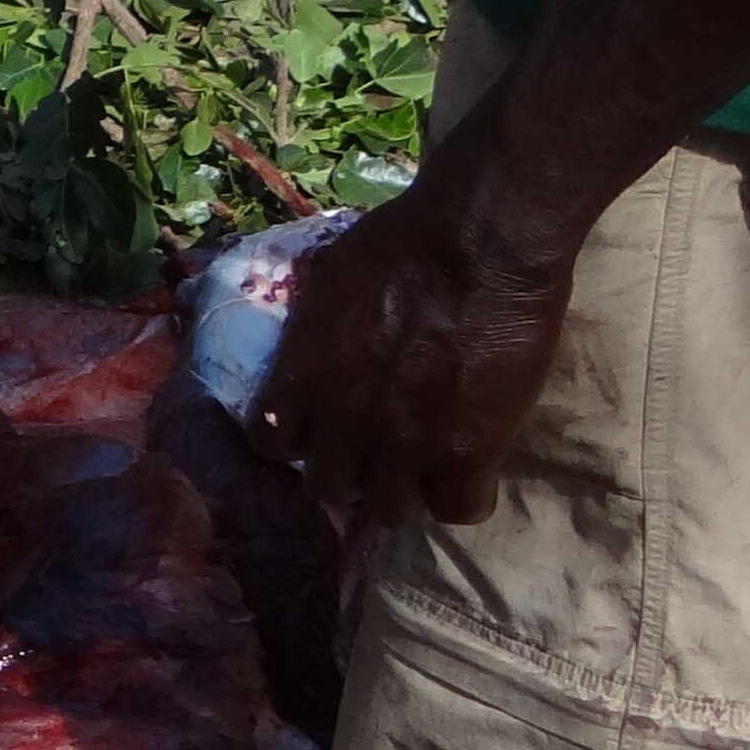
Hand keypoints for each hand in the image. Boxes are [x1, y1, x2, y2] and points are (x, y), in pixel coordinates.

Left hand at [246, 163, 575, 529]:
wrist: (478, 239)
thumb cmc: (402, 239)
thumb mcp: (329, 278)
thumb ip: (316, 330)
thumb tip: (315, 345)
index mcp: (303, 374)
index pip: (270, 442)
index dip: (298, 439)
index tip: (321, 428)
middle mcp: (344, 419)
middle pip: (328, 487)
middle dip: (349, 471)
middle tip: (377, 450)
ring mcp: (406, 442)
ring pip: (389, 510)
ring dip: (404, 490)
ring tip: (426, 466)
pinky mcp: (468, 451)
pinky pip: (458, 508)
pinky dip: (462, 495)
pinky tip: (472, 470)